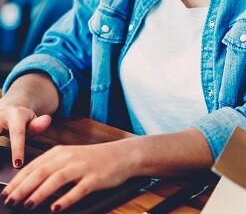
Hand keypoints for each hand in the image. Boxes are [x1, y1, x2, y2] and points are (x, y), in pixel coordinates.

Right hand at [0, 100, 51, 167]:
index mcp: (15, 115)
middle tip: (1, 169)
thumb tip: (46, 121)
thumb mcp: (33, 118)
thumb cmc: (23, 117)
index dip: (18, 150)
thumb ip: (38, 124)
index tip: (17, 164)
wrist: (9, 105)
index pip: (17, 134)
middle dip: (0, 148)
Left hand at [1, 141, 132, 211]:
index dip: (17, 181)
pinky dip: (65, 199)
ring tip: (27, 204)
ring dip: (40, 192)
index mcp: (61, 151)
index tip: (6, 193)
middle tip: (10, 201)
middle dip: (23, 188)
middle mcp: (70, 157)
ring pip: (57, 179)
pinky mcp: (95, 178)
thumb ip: (51, 167)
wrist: (121, 155)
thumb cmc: (93, 159)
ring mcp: (83, 167)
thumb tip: (27, 185)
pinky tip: (56, 207)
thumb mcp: (70, 157)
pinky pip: (78, 189)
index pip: (34, 166)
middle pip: (42, 172)